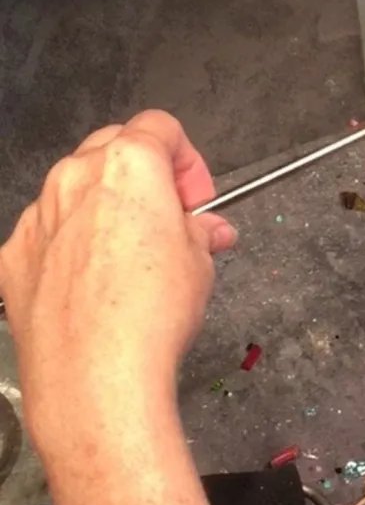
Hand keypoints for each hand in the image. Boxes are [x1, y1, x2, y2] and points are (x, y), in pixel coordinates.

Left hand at [0, 110, 235, 458]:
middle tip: (171, 218)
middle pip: (113, 147)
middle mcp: (75, 178)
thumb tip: (206, 231)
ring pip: (75, 188)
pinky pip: (48, 232)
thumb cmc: (150, 315)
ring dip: (106, 206)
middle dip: (146, 175)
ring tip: (134, 255)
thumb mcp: (201, 263)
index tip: (196, 196)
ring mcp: (38, 216)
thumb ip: (199, 231)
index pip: (161, 126)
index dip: (187, 159)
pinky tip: (95, 283)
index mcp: (129, 165)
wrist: (96, 378)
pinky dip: (71, 243)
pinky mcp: (14, 255)